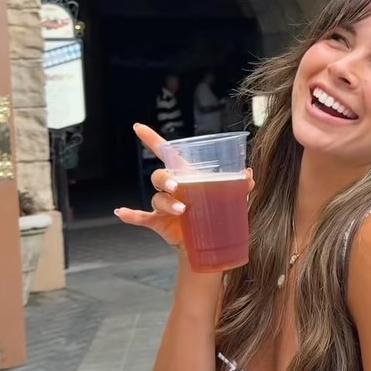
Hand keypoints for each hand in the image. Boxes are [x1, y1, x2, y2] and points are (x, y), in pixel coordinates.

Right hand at [115, 124, 253, 245]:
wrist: (210, 244)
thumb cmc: (218, 215)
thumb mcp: (232, 200)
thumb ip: (239, 187)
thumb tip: (248, 175)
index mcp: (186, 176)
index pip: (166, 153)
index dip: (152, 139)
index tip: (138, 127)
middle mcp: (172, 188)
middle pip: (160, 176)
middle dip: (166, 180)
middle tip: (179, 188)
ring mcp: (164, 206)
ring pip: (157, 198)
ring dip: (166, 203)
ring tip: (182, 211)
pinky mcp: (160, 223)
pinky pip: (141, 218)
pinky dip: (131, 215)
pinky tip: (122, 213)